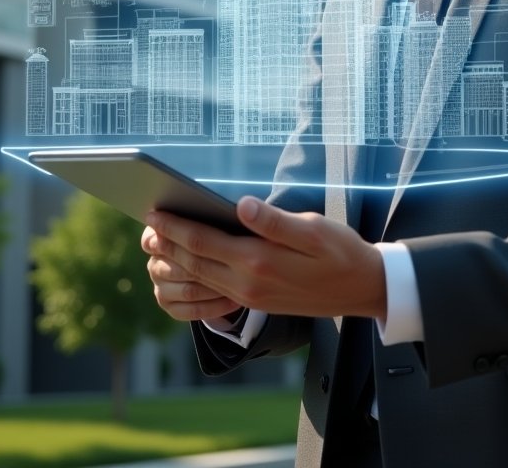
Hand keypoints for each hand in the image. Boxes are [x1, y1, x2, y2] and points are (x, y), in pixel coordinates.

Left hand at [142, 196, 386, 321]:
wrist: (363, 289)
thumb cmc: (340, 251)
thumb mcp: (313, 229)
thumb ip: (274, 220)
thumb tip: (241, 204)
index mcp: (259, 262)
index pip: (204, 243)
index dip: (176, 227)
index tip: (154, 211)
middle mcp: (248, 285)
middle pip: (194, 263)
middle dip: (167, 244)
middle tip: (144, 225)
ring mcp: (251, 297)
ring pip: (201, 280)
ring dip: (174, 263)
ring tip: (156, 244)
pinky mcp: (256, 302)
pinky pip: (213, 292)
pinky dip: (193, 279)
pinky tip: (187, 267)